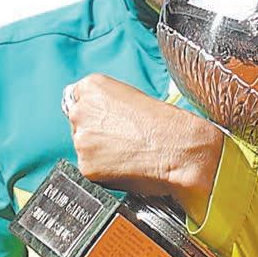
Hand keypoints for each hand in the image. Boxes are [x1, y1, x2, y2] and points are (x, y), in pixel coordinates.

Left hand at [62, 72, 222, 206]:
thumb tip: (100, 120)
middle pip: (77, 123)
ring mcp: (81, 140)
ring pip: (83, 147)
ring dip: (98, 151)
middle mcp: (81, 110)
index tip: (106, 121)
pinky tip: (125, 165)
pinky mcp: (87, 166)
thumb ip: (108, 105)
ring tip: (127, 153)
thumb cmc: (167, 124)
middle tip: (121, 139)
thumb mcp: (133, 98)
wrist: (181, 149)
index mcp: (92, 86)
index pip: (76, 98)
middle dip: (95, 132)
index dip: (94, 113)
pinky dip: (104, 170)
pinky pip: (91, 169)